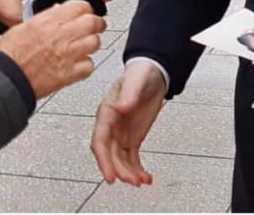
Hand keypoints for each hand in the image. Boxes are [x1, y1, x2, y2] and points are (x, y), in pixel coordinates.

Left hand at [0, 0, 113, 27]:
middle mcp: (62, 4)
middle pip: (83, 11)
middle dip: (93, 12)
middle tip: (98, 11)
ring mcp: (53, 17)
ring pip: (70, 24)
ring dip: (76, 24)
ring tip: (81, 21)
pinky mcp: (43, 28)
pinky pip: (54, 33)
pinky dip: (58, 33)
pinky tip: (62, 30)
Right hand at [0, 0, 105, 97]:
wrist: (6, 78)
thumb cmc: (10, 54)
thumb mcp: (25, 25)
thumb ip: (46, 18)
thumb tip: (59, 12)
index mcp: (50, 20)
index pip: (81, 6)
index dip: (85, 8)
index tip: (85, 12)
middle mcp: (62, 36)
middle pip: (93, 23)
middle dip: (95, 23)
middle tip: (94, 26)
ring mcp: (68, 55)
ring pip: (95, 43)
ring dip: (91, 43)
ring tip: (85, 45)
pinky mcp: (70, 74)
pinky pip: (89, 65)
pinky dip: (86, 64)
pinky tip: (78, 63)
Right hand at [91, 61, 166, 186]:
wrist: (154, 72)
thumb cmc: (141, 72)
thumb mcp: (136, 79)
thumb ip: (129, 92)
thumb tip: (121, 107)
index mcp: (107, 111)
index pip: (100, 140)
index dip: (103, 160)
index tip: (110, 176)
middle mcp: (111, 125)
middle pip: (109, 154)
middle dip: (119, 170)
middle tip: (131, 181)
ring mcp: (121, 132)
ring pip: (120, 160)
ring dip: (128, 173)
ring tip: (141, 181)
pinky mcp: (133, 137)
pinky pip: (131, 158)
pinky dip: (137, 170)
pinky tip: (145, 177)